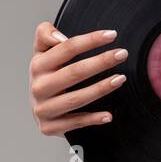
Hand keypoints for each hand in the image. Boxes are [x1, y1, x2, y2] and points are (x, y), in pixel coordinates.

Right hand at [28, 21, 128, 135]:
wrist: (39, 108)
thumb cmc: (47, 75)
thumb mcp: (41, 52)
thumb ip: (45, 34)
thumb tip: (60, 37)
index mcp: (37, 65)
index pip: (66, 49)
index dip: (90, 40)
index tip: (112, 35)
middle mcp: (38, 87)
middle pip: (74, 72)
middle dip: (101, 62)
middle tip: (122, 54)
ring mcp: (43, 109)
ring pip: (76, 99)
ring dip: (101, 89)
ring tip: (120, 79)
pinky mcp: (49, 127)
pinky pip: (74, 123)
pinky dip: (92, 119)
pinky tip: (109, 115)